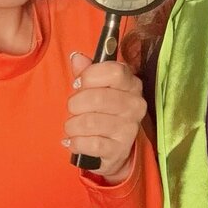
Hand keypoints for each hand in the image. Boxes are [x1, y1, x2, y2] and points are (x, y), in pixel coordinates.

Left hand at [64, 52, 147, 180]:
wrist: (110, 148)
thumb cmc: (101, 112)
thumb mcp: (94, 88)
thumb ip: (86, 72)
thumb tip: (77, 58)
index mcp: (131, 84)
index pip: (114, 72)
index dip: (90, 76)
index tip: (79, 84)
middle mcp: (135, 105)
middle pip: (97, 98)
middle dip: (75, 104)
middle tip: (73, 109)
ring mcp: (129, 129)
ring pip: (89, 122)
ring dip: (72, 125)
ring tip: (73, 127)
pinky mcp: (119, 150)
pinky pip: (90, 143)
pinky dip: (75, 142)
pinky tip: (74, 141)